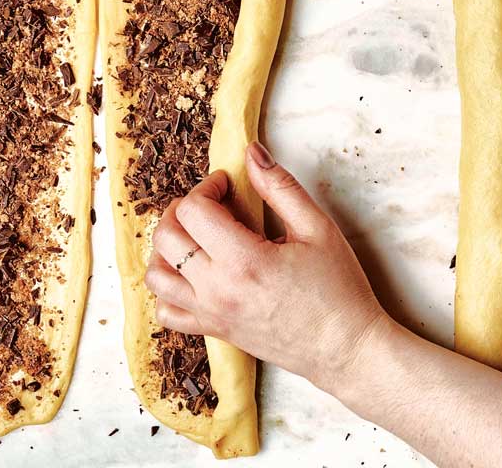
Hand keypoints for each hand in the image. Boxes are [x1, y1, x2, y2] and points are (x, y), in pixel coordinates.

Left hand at [144, 141, 388, 388]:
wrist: (345, 349)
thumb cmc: (338, 290)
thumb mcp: (317, 228)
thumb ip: (280, 187)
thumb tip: (251, 153)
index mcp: (243, 261)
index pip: (194, 210)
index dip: (207, 186)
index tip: (228, 185)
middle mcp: (217, 290)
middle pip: (166, 237)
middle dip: (182, 209)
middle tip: (212, 203)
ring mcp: (211, 314)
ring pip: (156, 275)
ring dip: (168, 247)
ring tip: (197, 235)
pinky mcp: (214, 331)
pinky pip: (166, 312)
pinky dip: (168, 289)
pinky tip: (192, 273)